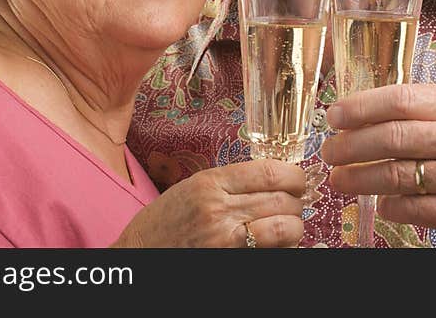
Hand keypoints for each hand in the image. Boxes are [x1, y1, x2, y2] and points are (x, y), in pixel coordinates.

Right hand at [113, 159, 305, 247]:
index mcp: (210, 183)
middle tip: (292, 205)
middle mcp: (219, 210)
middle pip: (282, 200)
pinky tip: (276, 244)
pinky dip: (283, 248)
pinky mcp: (231, 261)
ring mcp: (226, 241)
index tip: (297, 181)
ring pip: (285, 228)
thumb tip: (274, 179)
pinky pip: (274, 253)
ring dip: (294, 227)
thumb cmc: (165, 221)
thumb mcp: (193, 188)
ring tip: (286, 226)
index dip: (294, 176)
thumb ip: (230, 182)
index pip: (270, 173)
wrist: (139, 255)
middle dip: (296, 203)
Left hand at [320, 83, 435, 246]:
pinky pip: (414, 208)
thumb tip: (364, 113)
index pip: (401, 99)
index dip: (361, 107)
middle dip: (351, 146)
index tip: (334, 116)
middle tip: (329, 152)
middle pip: (393, 137)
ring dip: (360, 179)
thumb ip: (424, 111)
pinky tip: (379, 203)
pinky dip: (390, 207)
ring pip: (398, 175)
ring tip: (339, 179)